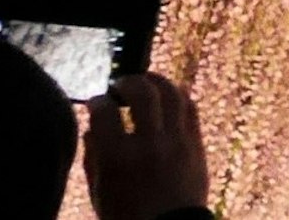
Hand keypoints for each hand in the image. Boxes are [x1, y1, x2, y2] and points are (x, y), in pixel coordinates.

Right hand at [84, 70, 211, 219]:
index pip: (104, 112)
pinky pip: (190, 107)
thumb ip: (93, 157)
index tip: (96, 101)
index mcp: (118, 157)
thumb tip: (91, 128)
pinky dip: (177, 95)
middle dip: (128, 82)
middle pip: (143, 93)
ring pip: (172, 93)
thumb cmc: (126, 216)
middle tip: (120, 85)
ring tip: (145, 83)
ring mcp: (177, 141)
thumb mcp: (99, 192)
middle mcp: (149, 143)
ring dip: (156, 81)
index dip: (97, 101)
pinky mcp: (196, 143)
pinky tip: (166, 96)